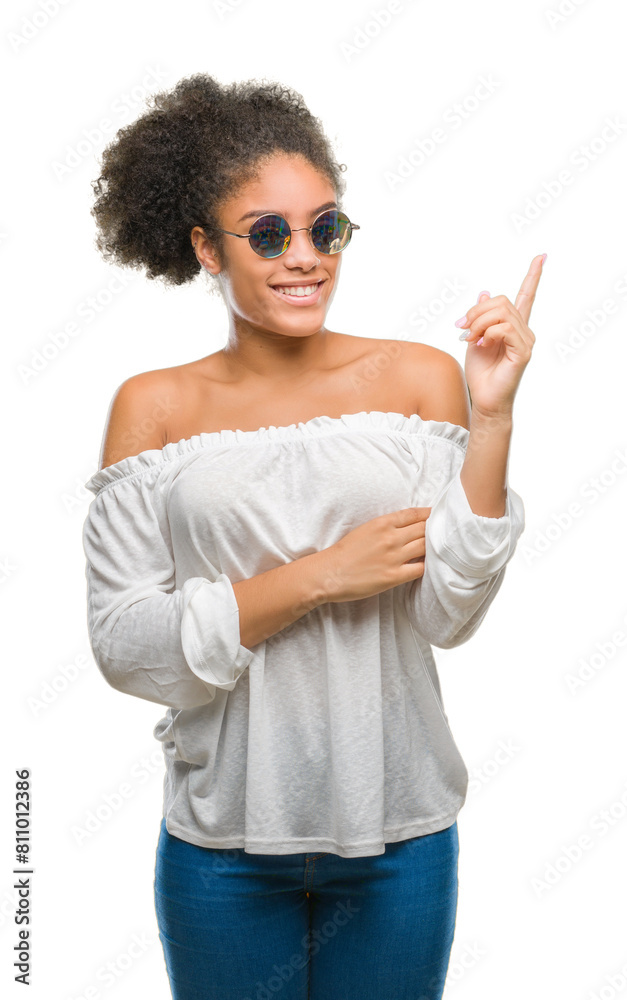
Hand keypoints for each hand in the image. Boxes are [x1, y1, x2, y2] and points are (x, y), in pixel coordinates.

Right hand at [320, 507, 431, 602]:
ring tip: (441, 549)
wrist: (330, 573)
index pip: (414, 514)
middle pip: (424, 529)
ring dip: (434, 548)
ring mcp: (393, 557)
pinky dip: (427, 566)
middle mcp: (390, 537)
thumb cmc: (345, 552)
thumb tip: (408, 526)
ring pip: (425, 547)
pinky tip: (429, 565)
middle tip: (445, 532)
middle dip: (436, 530)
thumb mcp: (365, 529)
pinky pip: (420, 568)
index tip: (438, 516)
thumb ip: (386, 526)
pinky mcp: (393, 576)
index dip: (429, 514)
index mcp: (382, 523)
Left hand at [455, 253, 544, 416]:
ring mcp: (526, 340)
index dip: (534, 276)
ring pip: (501, 313)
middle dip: (476, 313)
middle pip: (501, 301)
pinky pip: (504, 329)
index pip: (526, 296)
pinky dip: (487, 333)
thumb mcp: (474, 338)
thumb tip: (484, 293)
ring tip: (469, 339)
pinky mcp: (523, 351)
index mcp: (513, 326)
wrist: (484, 399)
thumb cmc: (481, 372)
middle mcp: (524, 330)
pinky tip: (481, 345)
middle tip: (462, 330)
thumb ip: (480, 317)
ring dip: (478, 324)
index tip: (541, 257)